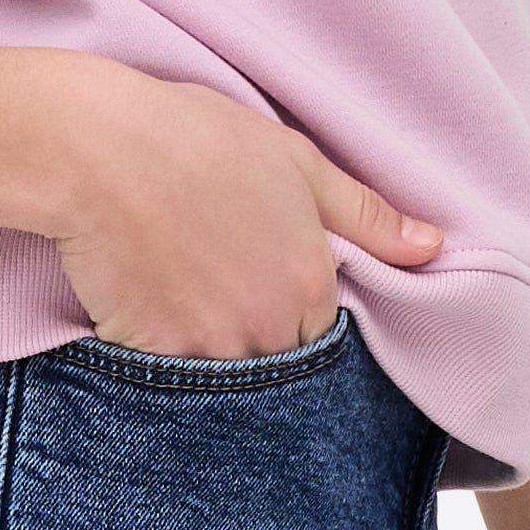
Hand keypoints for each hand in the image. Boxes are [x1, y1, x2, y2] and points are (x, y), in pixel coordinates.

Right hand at [39, 61, 441, 360]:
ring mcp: (208, 350)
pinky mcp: (152, 359)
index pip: (320, 337)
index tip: (256, 287)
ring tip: (181, 308)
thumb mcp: (296, 162)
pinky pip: (168, 389)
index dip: (290, 316)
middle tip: (214, 297)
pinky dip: (161, 367)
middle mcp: (268, 327)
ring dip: (211, 361)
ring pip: (225, 386)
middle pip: (276, 370)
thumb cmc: (196, 140)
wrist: (96, 149)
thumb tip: (433, 248)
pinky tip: (146, 315)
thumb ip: (366, 216)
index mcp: (309, 283)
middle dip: (255, 346)